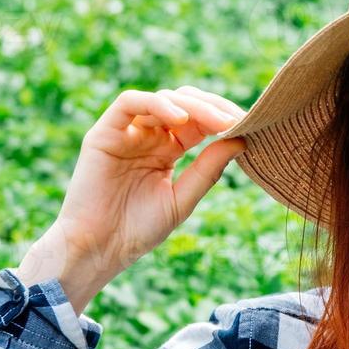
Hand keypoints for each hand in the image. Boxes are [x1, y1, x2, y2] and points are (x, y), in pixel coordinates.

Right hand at [18, 86, 247, 313]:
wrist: (99, 249)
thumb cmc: (138, 231)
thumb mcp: (182, 199)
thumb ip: (208, 169)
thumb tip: (242, 139)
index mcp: (167, 150)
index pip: (200, 122)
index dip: (223, 119)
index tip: (249, 125)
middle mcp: (148, 136)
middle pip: (185, 105)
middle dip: (213, 108)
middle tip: (237, 119)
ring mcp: (126, 132)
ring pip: (163, 99)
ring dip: (193, 105)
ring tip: (217, 121)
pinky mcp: (104, 132)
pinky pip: (130, 103)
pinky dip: (157, 104)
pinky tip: (180, 119)